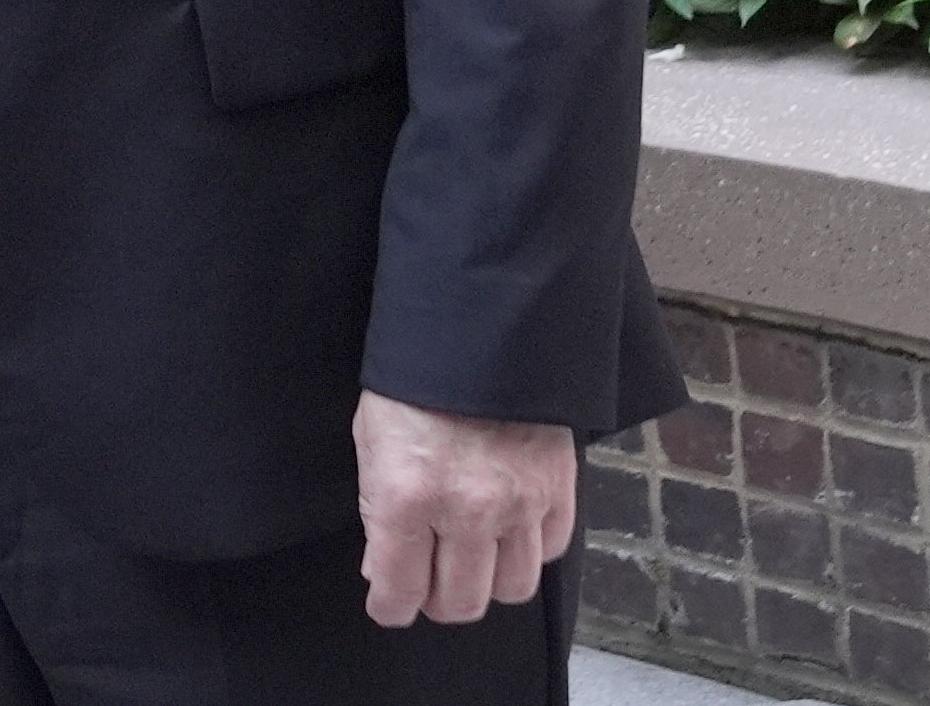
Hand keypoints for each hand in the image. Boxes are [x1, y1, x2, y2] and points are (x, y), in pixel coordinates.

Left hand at [353, 395, 573, 626]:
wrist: (476, 324)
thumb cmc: (413, 381)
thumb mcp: (371, 441)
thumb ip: (379, 511)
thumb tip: (385, 569)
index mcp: (407, 497)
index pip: (400, 592)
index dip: (391, 606)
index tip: (390, 603)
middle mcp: (467, 510)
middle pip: (461, 602)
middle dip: (439, 600)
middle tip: (430, 580)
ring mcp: (519, 501)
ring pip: (512, 588)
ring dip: (488, 581)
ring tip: (472, 557)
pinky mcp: (558, 485)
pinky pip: (550, 548)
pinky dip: (530, 547)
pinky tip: (510, 527)